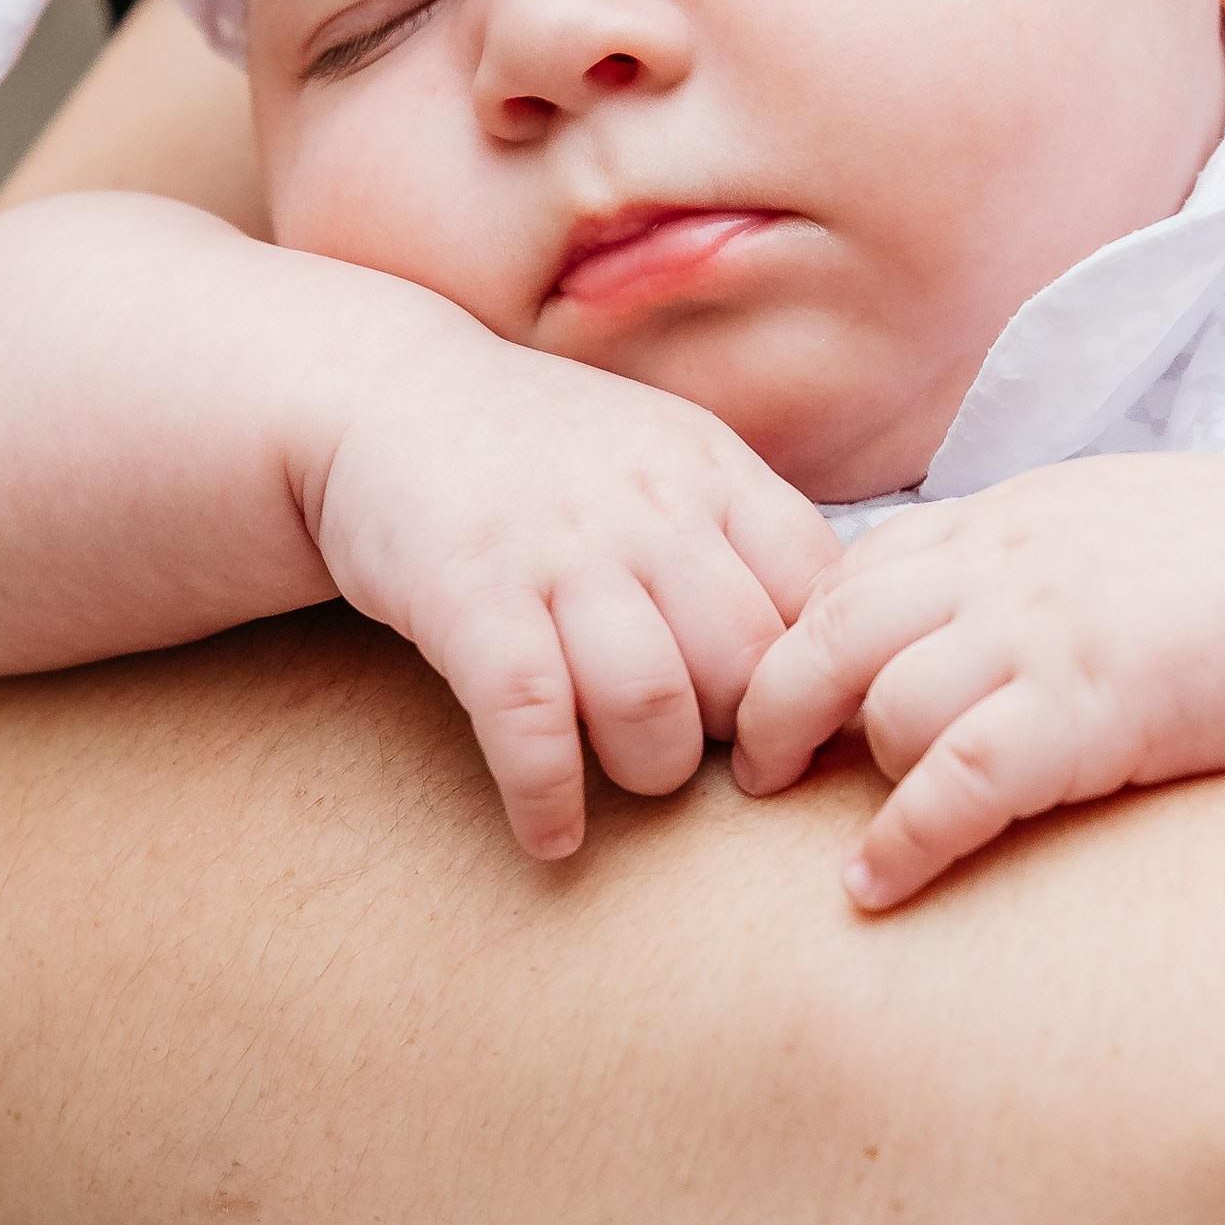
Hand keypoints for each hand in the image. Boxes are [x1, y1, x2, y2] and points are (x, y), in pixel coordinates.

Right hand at [309, 327, 834, 861]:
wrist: (388, 393)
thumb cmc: (544, 455)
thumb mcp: (666, 460)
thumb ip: (744, 540)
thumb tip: (836, 649)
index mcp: (714, 472)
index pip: (819, 593)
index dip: (819, 678)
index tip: (799, 725)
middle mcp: (648, 507)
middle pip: (746, 665)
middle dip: (738, 737)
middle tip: (711, 758)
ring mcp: (558, 549)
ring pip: (653, 702)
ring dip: (649, 769)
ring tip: (630, 776)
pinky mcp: (470, 594)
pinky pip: (531, 721)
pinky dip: (548, 797)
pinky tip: (550, 831)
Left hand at [733, 455, 1224, 906]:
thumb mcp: (1109, 520)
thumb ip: (1031, 555)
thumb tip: (979, 606)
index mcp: (1007, 519)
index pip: (859, 567)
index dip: (804, 632)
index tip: (780, 688)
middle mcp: (1003, 569)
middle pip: (832, 630)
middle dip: (775, 703)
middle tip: (752, 769)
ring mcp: (1039, 637)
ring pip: (888, 706)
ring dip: (852, 774)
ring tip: (832, 830)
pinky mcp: (1084, 712)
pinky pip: (956, 784)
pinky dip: (901, 841)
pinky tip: (873, 886)